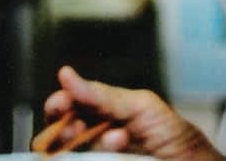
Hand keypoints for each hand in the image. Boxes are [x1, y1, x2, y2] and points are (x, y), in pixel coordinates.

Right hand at [34, 66, 223, 160]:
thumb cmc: (168, 131)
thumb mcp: (138, 104)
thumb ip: (101, 94)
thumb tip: (65, 74)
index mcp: (95, 113)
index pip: (62, 109)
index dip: (57, 105)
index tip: (61, 104)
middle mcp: (90, 138)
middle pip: (57, 136)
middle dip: (65, 129)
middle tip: (79, 127)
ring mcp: (97, 156)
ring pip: (72, 153)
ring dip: (94, 144)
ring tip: (119, 137)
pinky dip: (102, 154)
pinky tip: (122, 147)